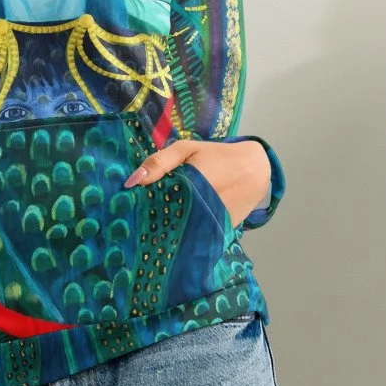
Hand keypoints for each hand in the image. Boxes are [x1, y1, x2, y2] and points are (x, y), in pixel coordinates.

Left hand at [125, 138, 270, 224]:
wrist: (256, 169)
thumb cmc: (217, 156)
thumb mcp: (187, 150)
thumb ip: (159, 162)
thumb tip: (132, 182)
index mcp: (189, 186)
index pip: (155, 206)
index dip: (141, 209)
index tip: (129, 210)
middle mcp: (200, 208)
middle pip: (166, 223)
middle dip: (152, 222)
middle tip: (138, 220)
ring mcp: (211, 222)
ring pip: (181, 233)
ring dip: (169, 230)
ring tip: (156, 225)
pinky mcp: (220, 231)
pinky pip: (197, 236)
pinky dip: (187, 233)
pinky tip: (178, 227)